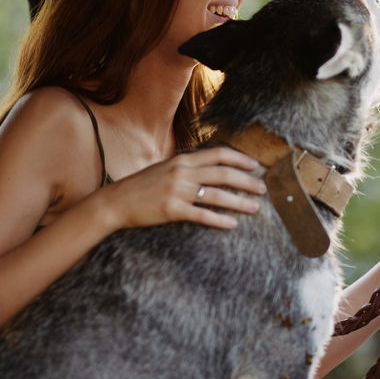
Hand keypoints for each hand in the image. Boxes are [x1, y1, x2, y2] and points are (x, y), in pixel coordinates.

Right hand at [102, 147, 266, 230]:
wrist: (116, 201)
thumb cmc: (141, 186)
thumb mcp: (165, 168)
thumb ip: (186, 167)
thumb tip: (210, 167)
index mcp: (182, 159)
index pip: (218, 154)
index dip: (239, 158)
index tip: (255, 165)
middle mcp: (182, 172)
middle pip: (223, 174)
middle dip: (247, 181)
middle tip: (264, 188)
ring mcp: (177, 191)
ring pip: (217, 195)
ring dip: (239, 202)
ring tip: (255, 208)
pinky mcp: (172, 210)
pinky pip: (202, 215)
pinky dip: (219, 220)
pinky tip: (232, 224)